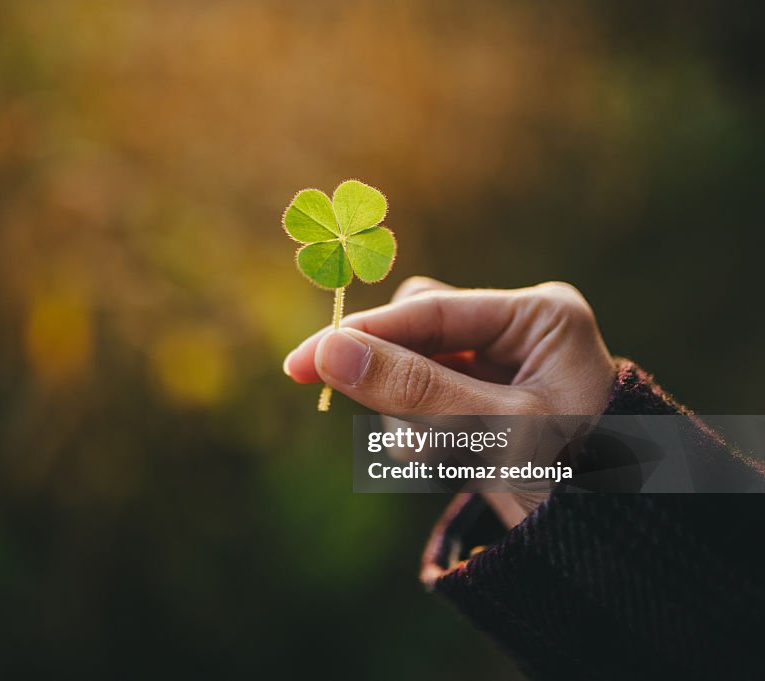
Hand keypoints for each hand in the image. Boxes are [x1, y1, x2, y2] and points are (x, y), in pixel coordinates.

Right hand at [283, 278, 616, 519]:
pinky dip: (423, 440)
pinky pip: (421, 406)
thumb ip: (413, 388)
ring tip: (454, 464)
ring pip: (410, 373)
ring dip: (413, 423)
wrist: (611, 551)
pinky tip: (456, 467)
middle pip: (414, 334)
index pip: (430, 310)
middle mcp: (516, 332)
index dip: (362, 336)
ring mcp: (496, 368)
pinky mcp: (477, 404)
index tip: (301, 363)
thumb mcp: (495, 433)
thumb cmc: (575, 485)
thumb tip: (329, 352)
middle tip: (410, 434)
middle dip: (399, 387)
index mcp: (539, 317)